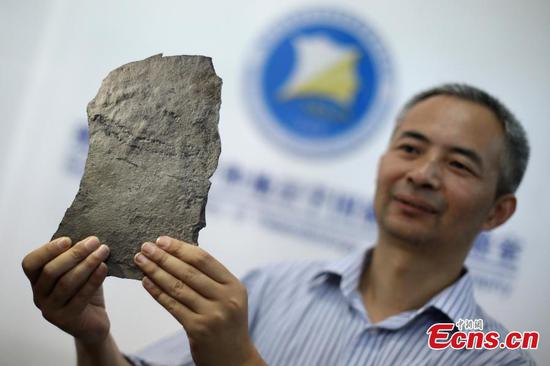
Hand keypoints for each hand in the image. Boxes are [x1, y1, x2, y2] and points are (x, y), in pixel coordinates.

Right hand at [22, 236, 110, 344]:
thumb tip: (88, 236)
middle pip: (51, 271)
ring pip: (67, 283)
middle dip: (74, 254)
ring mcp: (51, 310)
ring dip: (87, 264)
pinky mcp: (66, 320)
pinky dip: (93, 279)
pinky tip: (104, 267)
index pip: (30, 263)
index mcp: (37, 281)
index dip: (47, 250)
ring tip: (103, 251)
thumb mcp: (78, 272)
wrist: (93, 323)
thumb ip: (76, 258)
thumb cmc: (84, 292)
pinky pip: (80, 297)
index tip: (68, 239)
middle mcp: (39, 296)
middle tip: (94, 241)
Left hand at [134, 236, 264, 365]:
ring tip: (140, 261)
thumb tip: (179, 254)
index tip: (161, 240)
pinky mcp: (198, 329)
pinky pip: (172, 306)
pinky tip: (146, 282)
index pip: (204, 259)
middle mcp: (226, 298)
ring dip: (156, 272)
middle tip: (145, 247)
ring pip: (178, 287)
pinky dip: (157, 292)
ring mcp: (213, 314)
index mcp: (234, 285)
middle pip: (189, 271)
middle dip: (164, 257)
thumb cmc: (227, 325)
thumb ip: (212, 280)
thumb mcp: (229, 298)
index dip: (180, 248)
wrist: (234, 360)